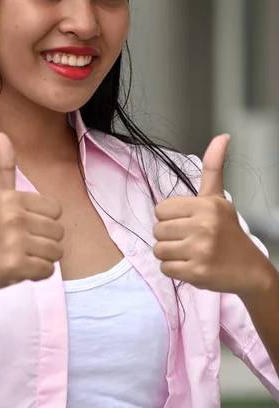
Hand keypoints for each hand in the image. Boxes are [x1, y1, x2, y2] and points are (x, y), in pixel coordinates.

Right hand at [0, 131, 63, 294]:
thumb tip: (0, 131)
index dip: (43, 221)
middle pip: (59, 231)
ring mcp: (15, 242)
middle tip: (21, 244)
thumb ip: (3, 165)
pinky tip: (20, 270)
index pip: (56, 209)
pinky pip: (48, 271)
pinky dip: (37, 275)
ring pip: (56, 252)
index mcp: (11, 198)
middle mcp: (14, 216)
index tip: (23, 226)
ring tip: (21, 256)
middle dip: (44, 241)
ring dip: (42, 258)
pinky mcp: (16, 266)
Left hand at [153, 135, 272, 294]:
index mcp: (205, 205)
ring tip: (190, 253)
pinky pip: (165, 269)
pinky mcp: (197, 272)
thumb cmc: (229, 232)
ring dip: (170, 254)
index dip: (169, 218)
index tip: (186, 223)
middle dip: (169, 237)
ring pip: (159, 250)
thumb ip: (213, 167)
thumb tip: (222, 135)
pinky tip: (192, 265)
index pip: (160, 209)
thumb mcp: (219, 198)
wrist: (251, 269)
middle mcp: (203, 225)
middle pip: (157, 230)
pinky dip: (175, 270)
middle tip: (189, 240)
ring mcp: (200, 250)